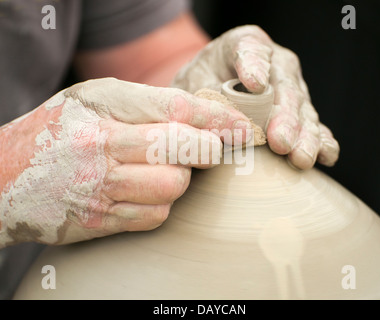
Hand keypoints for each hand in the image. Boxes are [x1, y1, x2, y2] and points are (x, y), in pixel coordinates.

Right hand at [0, 78, 251, 246]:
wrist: (6, 175)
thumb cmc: (58, 130)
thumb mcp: (95, 99)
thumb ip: (147, 103)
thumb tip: (202, 115)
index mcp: (104, 109)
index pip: (176, 109)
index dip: (217, 118)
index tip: (242, 127)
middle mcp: (102, 147)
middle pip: (182, 150)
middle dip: (207, 150)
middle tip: (207, 148)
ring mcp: (101, 188)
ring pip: (173, 186)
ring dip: (181, 178)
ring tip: (166, 168)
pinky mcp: (101, 220)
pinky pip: (155, 216)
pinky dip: (162, 204)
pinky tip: (147, 191)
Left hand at [171, 25, 339, 168]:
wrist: (208, 90)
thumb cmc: (201, 85)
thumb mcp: (194, 86)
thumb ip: (209, 98)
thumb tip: (228, 122)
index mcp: (246, 45)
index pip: (251, 50)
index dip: (254, 66)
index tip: (255, 84)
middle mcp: (276, 65)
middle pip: (285, 88)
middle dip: (285, 118)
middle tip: (280, 142)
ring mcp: (291, 89)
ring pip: (303, 111)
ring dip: (304, 137)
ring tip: (301, 157)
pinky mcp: (299, 113)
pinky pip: (314, 127)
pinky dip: (321, 142)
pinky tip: (326, 157)